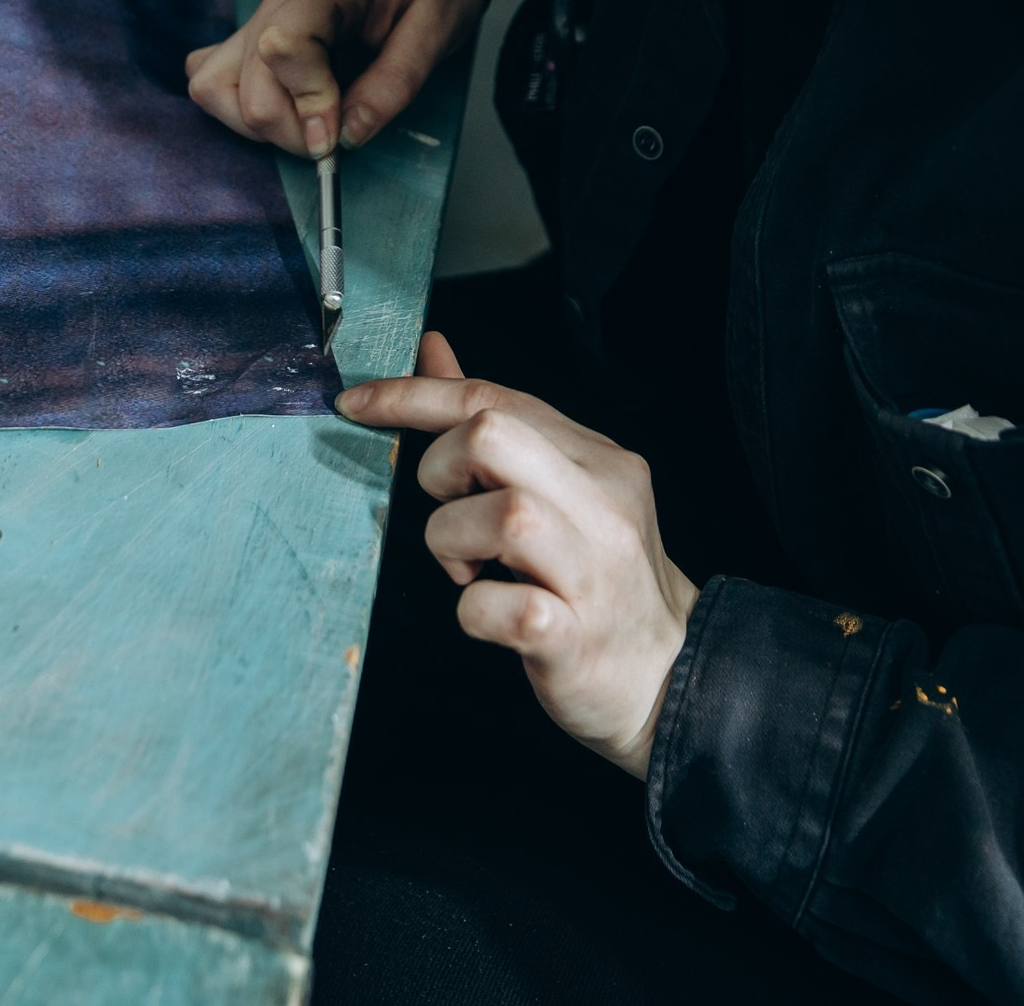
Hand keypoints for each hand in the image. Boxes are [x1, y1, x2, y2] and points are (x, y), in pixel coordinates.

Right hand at [185, 0, 483, 157]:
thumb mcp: (436, 33)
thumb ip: (395, 85)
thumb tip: (346, 137)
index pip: (283, 44)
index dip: (309, 101)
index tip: (338, 133)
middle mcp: (277, 1)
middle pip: (249, 87)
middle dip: (292, 133)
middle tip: (335, 140)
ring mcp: (255, 20)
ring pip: (212, 88)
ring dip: (257, 126)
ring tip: (307, 126)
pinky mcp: (244, 39)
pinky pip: (209, 80)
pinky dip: (234, 110)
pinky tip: (283, 108)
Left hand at [338, 333, 700, 776]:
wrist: (668, 671)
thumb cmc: (597, 576)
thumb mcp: (558, 485)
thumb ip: (497, 421)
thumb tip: (433, 351)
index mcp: (596, 458)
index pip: (493, 397)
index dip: (412, 395)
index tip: (355, 405)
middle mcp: (601, 504)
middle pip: (494, 435)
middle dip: (439, 467)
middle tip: (448, 509)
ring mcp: (592, 571)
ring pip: (503, 515)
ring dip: (452, 541)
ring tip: (467, 568)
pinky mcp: (575, 636)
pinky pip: (503, 608)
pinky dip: (473, 610)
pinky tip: (486, 614)